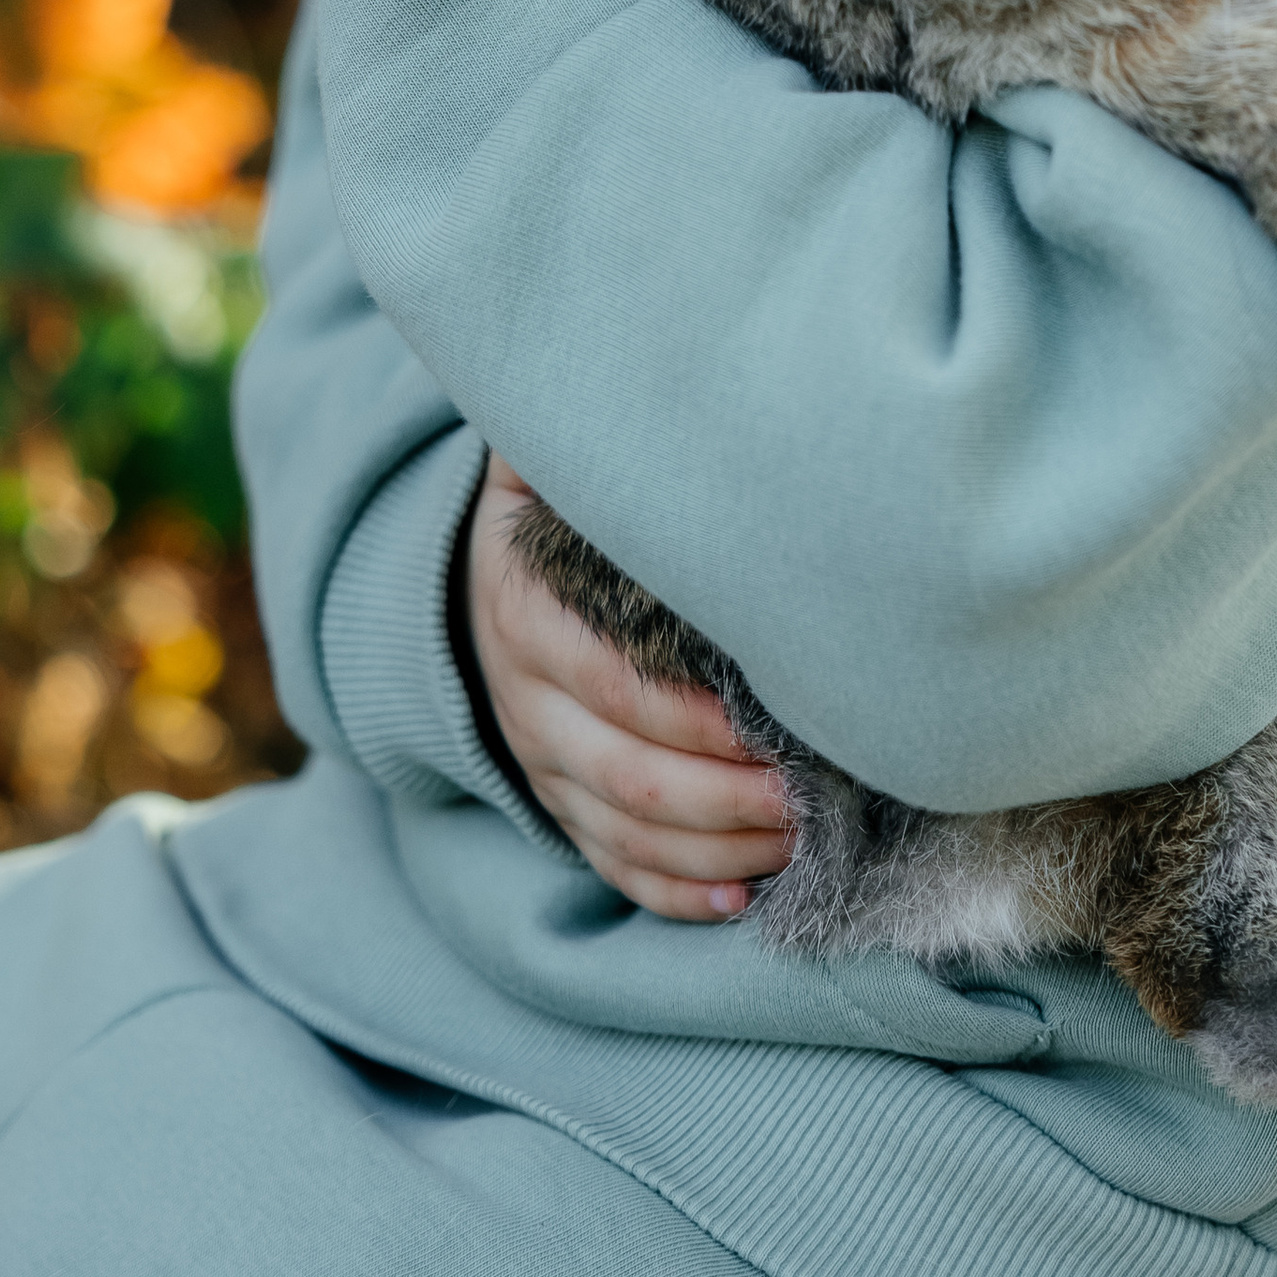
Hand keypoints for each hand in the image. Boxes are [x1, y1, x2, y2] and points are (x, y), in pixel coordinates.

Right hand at [462, 453, 793, 922]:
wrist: (466, 587)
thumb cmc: (547, 516)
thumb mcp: (540, 467)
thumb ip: (579, 440)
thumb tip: (636, 379)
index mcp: (527, 618)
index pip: (610, 685)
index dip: (691, 715)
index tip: (769, 717)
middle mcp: (527, 702)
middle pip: (628, 774)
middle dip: (724, 792)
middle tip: (811, 791)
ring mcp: (542, 766)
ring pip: (626, 832)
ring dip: (719, 845)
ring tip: (802, 835)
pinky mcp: (560, 807)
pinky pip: (613, 867)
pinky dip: (676, 891)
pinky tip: (743, 896)